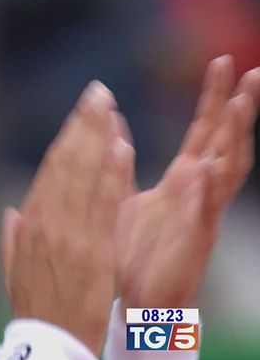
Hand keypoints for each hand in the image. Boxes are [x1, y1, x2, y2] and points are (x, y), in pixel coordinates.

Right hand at [1, 81, 134, 355]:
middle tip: (98, 92)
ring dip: (98, 138)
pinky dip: (112, 176)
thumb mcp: (14, 269)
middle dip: (84, 125)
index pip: (52, 170)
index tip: (82, 113)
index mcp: (30, 223)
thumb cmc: (33, 306)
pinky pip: (103, 206)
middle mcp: (46, 221)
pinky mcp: (92, 250)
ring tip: (109, 107)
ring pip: (84, 177)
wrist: (47, 342)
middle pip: (67, 163)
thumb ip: (12, 237)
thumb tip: (10, 212)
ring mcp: (68, 234)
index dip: (69, 138)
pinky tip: (121, 148)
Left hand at [116, 56, 259, 309]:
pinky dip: (210, 187)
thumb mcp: (121, 193)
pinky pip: (207, 209)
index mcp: (182, 179)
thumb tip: (113, 122)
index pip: (203, 130)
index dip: (213, 97)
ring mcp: (201, 213)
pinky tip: (211, 165)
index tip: (221, 62)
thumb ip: (120, 159)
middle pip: (226, 141)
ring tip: (243, 103)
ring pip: (229, 169)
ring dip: (237, 136)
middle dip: (239, 107)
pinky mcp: (194, 238)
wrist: (132, 297)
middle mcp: (198, 191)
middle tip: (253, 70)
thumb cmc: (132, 249)